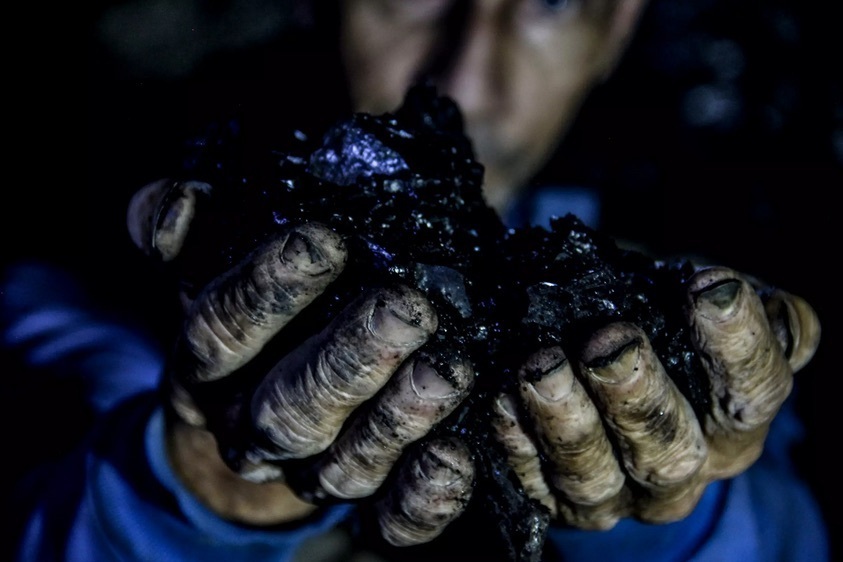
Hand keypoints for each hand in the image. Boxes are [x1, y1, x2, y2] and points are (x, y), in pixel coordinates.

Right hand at [127, 178, 474, 545]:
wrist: (257, 409)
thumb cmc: (254, 316)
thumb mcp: (214, 267)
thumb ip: (191, 233)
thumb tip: (178, 203)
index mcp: (206, 372)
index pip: (222, 333)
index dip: (267, 290)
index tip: (322, 241)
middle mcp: (251, 432)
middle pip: (289, 407)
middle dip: (350, 358)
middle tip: (406, 307)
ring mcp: (308, 474)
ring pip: (342, 464)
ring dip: (397, 421)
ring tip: (446, 373)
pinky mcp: (362, 505)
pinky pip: (388, 520)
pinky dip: (421, 496)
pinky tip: (456, 458)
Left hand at [490, 265, 820, 528]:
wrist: (600, 352)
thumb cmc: (663, 318)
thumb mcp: (707, 304)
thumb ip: (747, 305)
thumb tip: (764, 303)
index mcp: (732, 422)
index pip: (752, 395)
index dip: (735, 345)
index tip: (707, 286)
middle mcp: (679, 468)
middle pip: (670, 450)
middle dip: (638, 396)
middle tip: (608, 341)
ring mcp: (615, 492)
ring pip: (594, 475)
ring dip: (565, 422)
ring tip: (542, 367)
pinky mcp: (555, 499)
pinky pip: (532, 480)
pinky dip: (515, 440)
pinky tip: (502, 397)